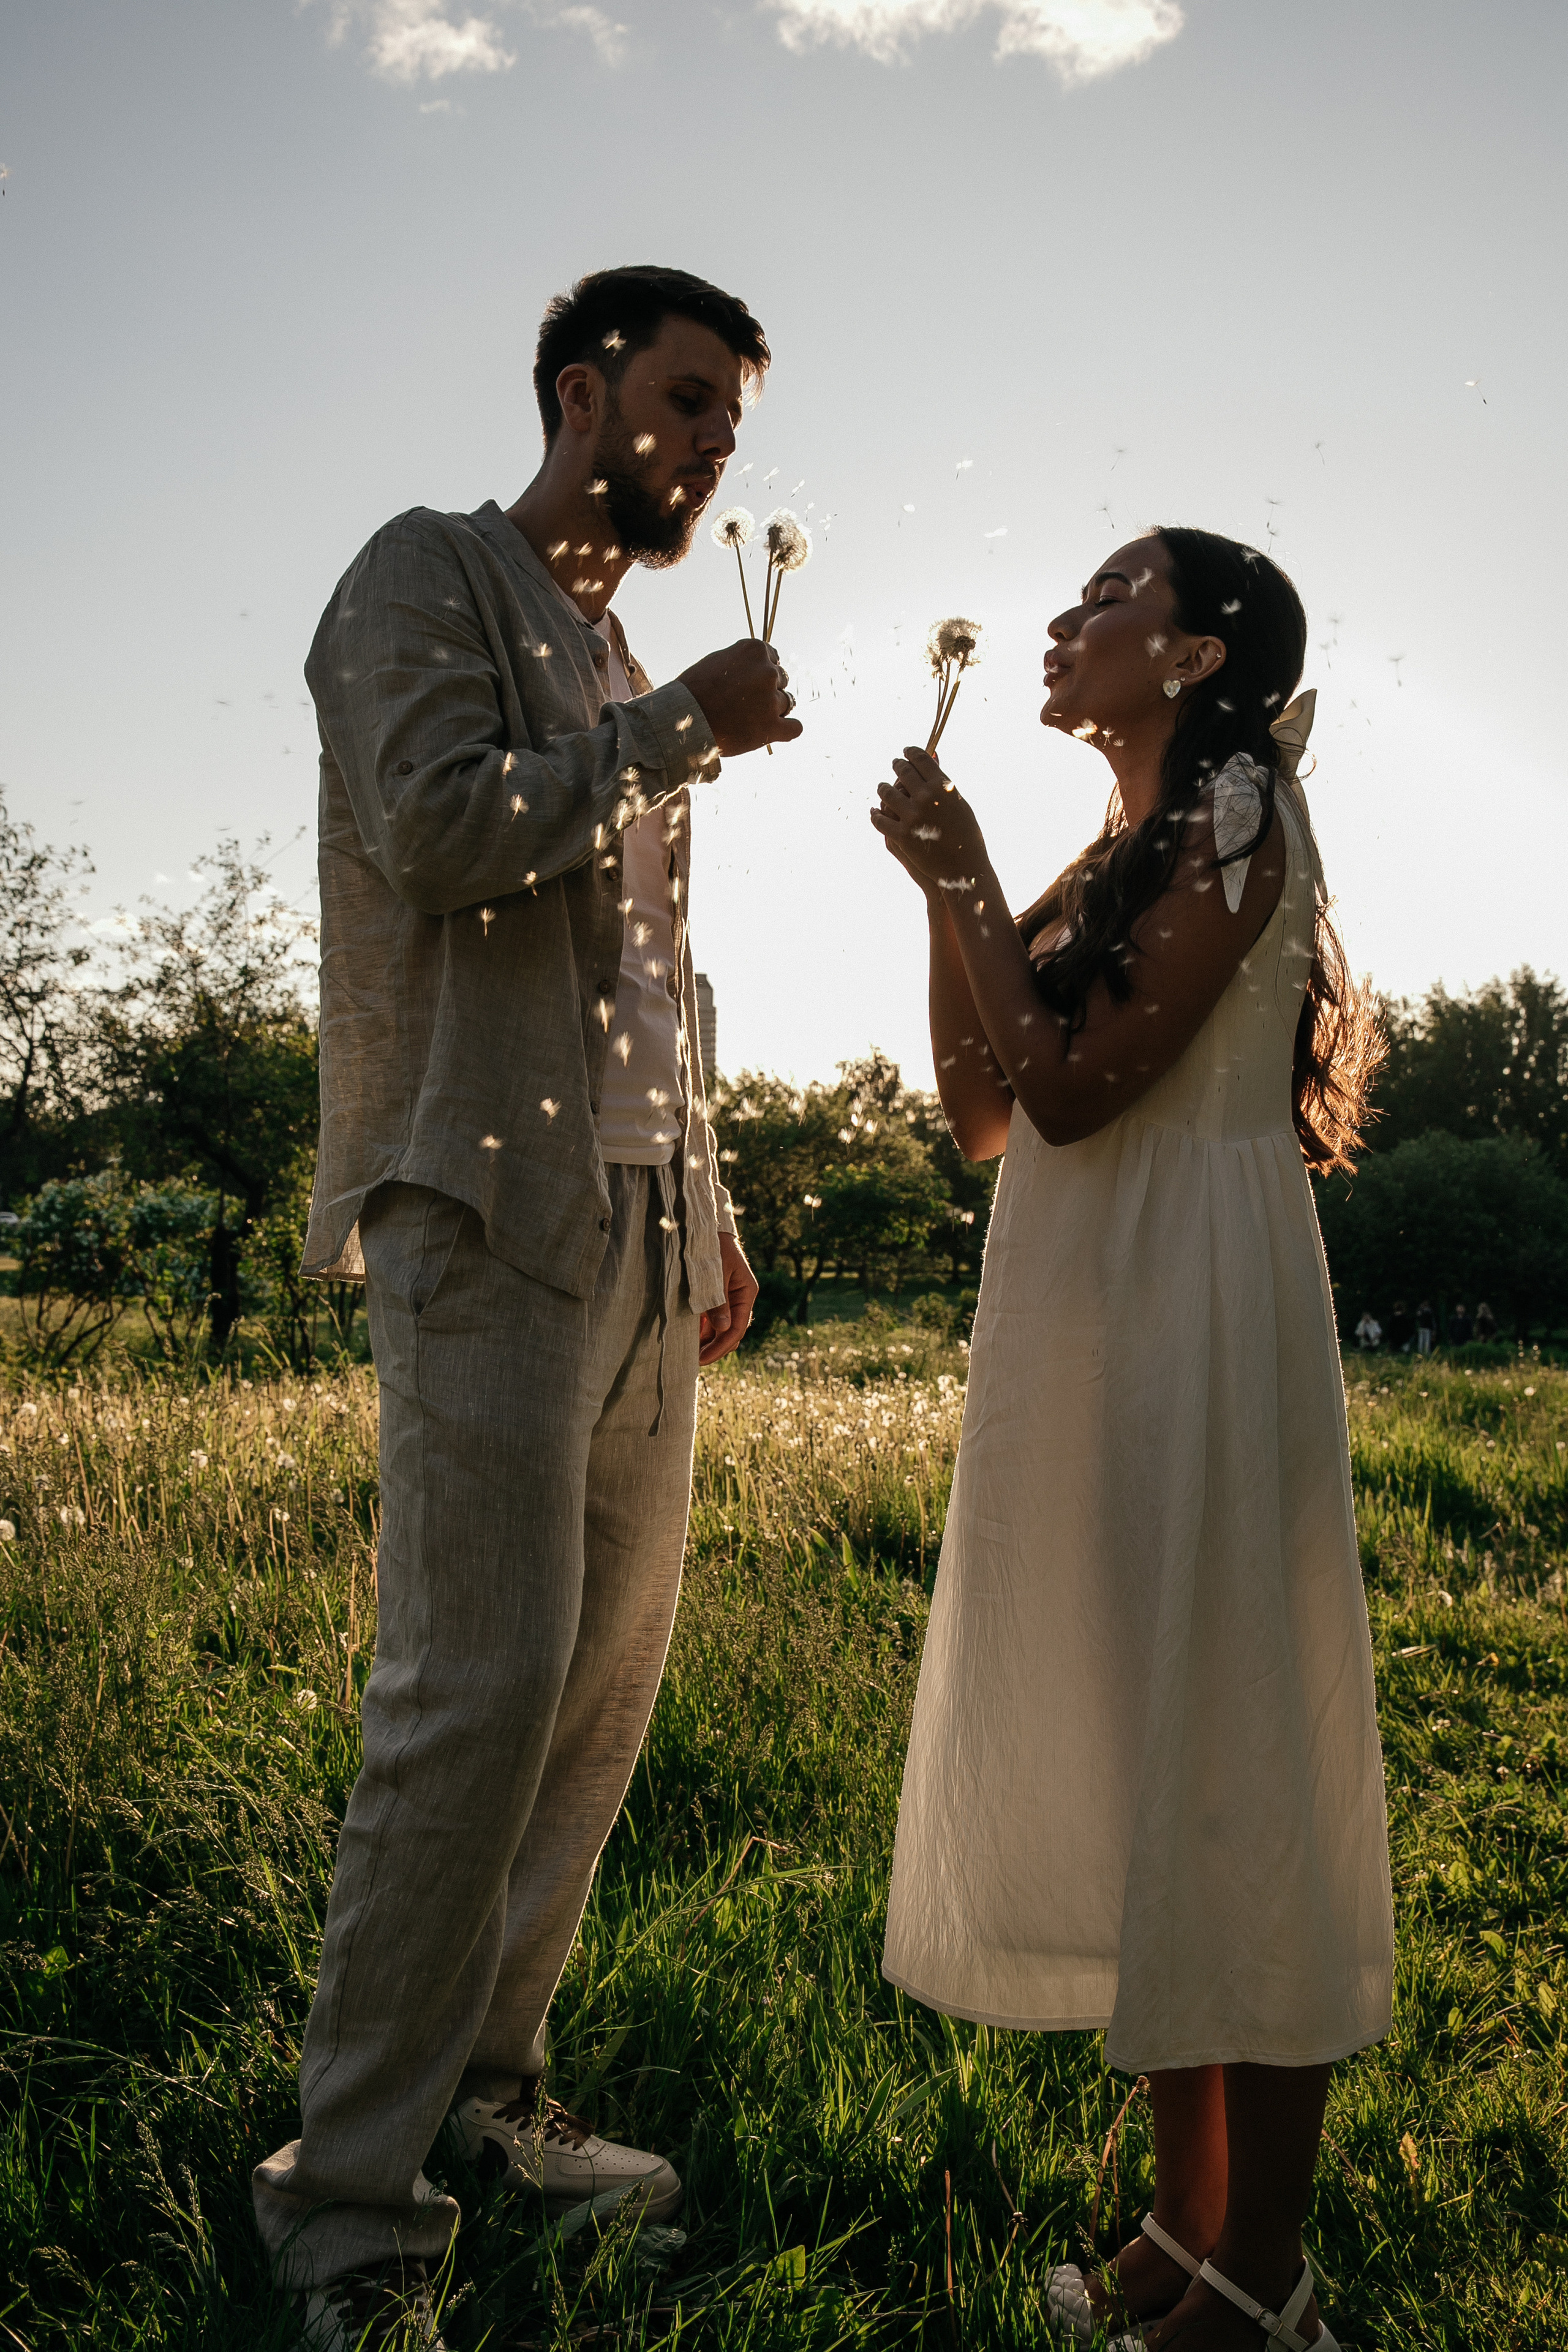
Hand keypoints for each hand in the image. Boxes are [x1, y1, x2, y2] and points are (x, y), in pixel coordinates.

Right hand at [679, 640, 803, 757]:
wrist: (682, 719)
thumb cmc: (693, 691)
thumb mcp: (718, 662)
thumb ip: (742, 662)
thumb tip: (756, 667)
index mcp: (755, 650)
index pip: (773, 658)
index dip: (761, 673)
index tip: (748, 684)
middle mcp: (768, 672)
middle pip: (781, 681)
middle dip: (767, 691)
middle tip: (746, 704)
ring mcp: (771, 700)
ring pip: (788, 703)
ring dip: (773, 710)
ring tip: (750, 719)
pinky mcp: (772, 727)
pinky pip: (795, 728)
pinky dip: (788, 730)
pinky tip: (773, 732)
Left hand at [698, 1232, 757, 1363]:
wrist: (701, 1226)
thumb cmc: (710, 1246)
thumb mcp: (713, 1274)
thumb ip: (717, 1301)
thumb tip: (723, 1329)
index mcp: (746, 1292)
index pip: (737, 1329)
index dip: (720, 1347)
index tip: (702, 1359)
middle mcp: (739, 1298)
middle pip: (729, 1332)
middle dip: (713, 1347)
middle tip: (692, 1361)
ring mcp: (727, 1298)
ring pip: (719, 1328)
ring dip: (705, 1340)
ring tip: (686, 1352)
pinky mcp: (714, 1296)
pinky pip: (709, 1319)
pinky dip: (699, 1329)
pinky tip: (685, 1337)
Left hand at [870, 746, 987, 890]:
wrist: (964, 869)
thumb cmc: (966, 835)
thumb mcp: (959, 804)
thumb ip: (942, 781)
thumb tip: (932, 756)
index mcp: (943, 787)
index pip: (921, 759)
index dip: (911, 752)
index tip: (907, 751)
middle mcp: (926, 798)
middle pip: (902, 772)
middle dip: (897, 765)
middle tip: (895, 763)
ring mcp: (912, 817)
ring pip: (886, 793)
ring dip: (883, 788)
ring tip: (882, 787)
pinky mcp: (902, 836)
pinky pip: (880, 820)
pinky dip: (875, 815)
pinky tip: (874, 811)